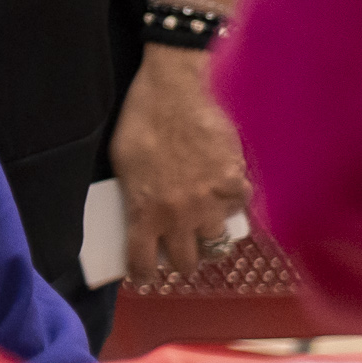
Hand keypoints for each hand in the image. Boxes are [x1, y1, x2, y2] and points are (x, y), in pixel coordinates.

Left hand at [112, 45, 254, 283]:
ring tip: (204, 226)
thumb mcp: (121, 163)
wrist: (175, 89)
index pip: (143, 263)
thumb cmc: (140, 121)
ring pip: (217, 241)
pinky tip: (223, 193)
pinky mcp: (235, 180)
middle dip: (182, 260)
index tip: (145, 272)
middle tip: (179, 249)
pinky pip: (240, 205)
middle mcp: (180, 215)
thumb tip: (139, 215)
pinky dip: (232, 202)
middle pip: (187, 262)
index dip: (143, 273)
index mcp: (145, 212)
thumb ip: (132, 196)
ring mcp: (211, 200)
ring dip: (209, 237)